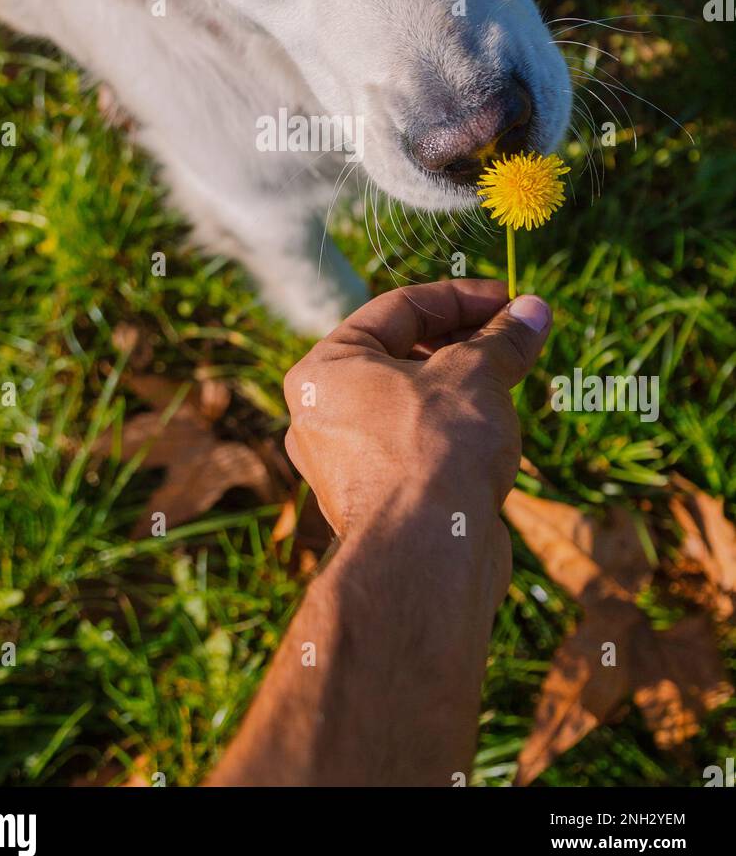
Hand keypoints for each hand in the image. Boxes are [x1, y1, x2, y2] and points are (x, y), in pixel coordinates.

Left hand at [284, 280, 551, 542]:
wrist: (427, 557)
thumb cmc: (436, 450)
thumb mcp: (476, 375)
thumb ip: (502, 338)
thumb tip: (534, 310)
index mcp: (325, 370)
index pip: (398, 309)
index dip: (462, 298)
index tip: (511, 301)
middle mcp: (322, 414)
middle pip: (400, 355)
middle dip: (463, 342)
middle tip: (516, 336)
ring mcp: (344, 462)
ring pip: (410, 404)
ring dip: (461, 386)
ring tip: (511, 378)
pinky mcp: (374, 501)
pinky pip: (414, 446)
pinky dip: (451, 430)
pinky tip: (492, 430)